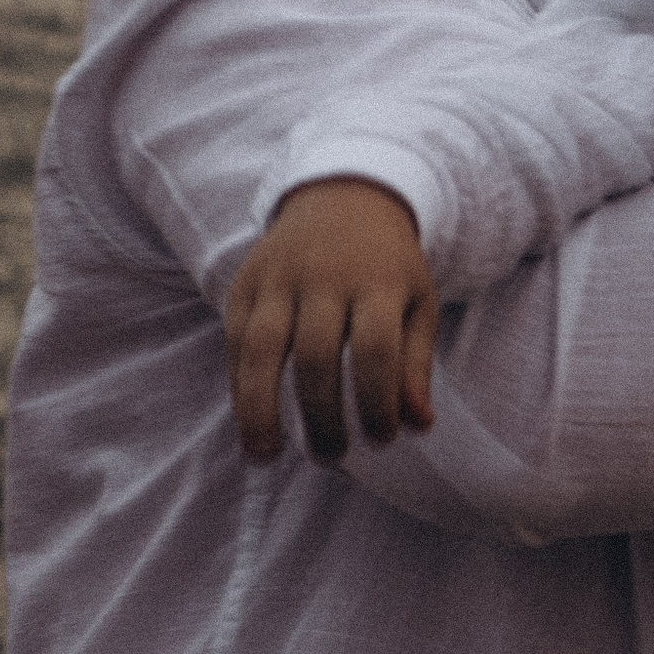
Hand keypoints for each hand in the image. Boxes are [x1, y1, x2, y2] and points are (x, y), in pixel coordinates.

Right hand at [224, 180, 438, 463]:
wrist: (345, 196)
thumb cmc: (388, 266)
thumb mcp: (418, 303)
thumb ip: (415, 365)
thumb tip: (418, 425)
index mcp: (378, 282)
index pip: (376, 350)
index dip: (377, 402)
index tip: (382, 440)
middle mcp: (324, 277)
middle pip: (316, 355)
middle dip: (322, 416)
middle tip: (332, 456)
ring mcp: (278, 279)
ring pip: (261, 349)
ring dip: (259, 409)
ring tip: (266, 457)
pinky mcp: (244, 285)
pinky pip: (235, 342)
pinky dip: (239, 387)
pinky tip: (251, 422)